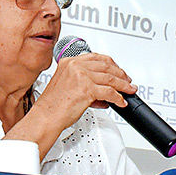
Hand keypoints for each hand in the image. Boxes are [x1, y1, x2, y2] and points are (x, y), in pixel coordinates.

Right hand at [10, 53, 135, 158]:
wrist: (46, 117)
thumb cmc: (53, 105)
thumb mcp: (67, 85)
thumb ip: (85, 82)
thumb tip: (103, 89)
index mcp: (69, 62)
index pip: (96, 57)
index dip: (111, 63)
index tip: (118, 70)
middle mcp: (75, 66)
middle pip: (106, 65)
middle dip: (120, 74)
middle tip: (127, 81)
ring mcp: (81, 76)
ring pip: (110, 78)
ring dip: (123, 85)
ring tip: (129, 90)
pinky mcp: (86, 89)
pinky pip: (109, 92)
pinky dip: (118, 98)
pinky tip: (120, 101)